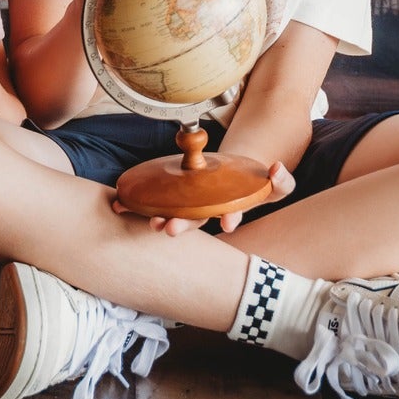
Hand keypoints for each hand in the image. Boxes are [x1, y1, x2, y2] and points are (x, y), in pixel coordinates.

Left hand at [111, 161, 294, 236]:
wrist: (236, 177)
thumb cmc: (254, 185)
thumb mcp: (274, 183)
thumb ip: (281, 181)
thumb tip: (277, 169)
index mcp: (231, 210)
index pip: (231, 216)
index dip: (230, 219)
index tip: (227, 223)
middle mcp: (207, 212)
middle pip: (194, 221)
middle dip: (182, 225)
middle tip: (170, 229)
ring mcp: (189, 206)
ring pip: (172, 214)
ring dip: (158, 218)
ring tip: (145, 219)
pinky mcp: (173, 196)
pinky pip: (152, 202)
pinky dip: (134, 205)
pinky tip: (118, 204)